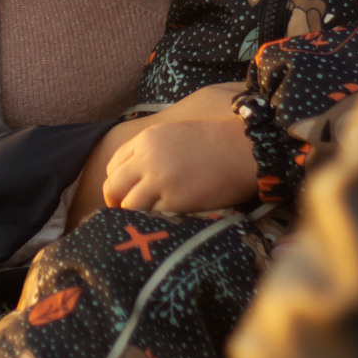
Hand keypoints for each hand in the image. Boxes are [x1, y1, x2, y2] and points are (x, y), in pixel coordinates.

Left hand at [63, 88, 250, 227]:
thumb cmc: (216, 141)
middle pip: (113, 186)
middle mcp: (146, 159)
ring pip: (128, 205)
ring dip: (132, 215)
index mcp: (146, 140)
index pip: (114, 165)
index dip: (118, 182)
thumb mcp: (175, 134)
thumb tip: (140, 171)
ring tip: (141, 222)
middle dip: (115, 202)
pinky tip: (161, 223)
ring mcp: (159, 180)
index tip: (124, 193)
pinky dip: (153, 221)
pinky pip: (151, 216)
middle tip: (125, 214)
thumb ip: (153, 150)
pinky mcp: (175, 200)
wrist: (243, 148)